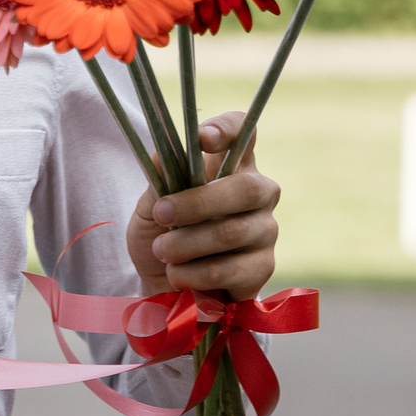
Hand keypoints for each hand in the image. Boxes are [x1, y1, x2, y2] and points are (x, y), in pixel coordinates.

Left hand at [126, 110, 281, 302]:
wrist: (163, 285)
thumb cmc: (162, 235)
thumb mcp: (149, 205)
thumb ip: (159, 180)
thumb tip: (161, 154)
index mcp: (233, 165)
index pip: (245, 131)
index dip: (228, 129)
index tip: (202, 140)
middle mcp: (259, 194)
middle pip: (245, 188)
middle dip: (198, 202)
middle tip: (162, 213)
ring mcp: (265, 232)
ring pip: (231, 232)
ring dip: (186, 243)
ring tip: (162, 251)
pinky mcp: (262, 269)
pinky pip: (229, 270)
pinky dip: (194, 273)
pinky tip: (178, 274)